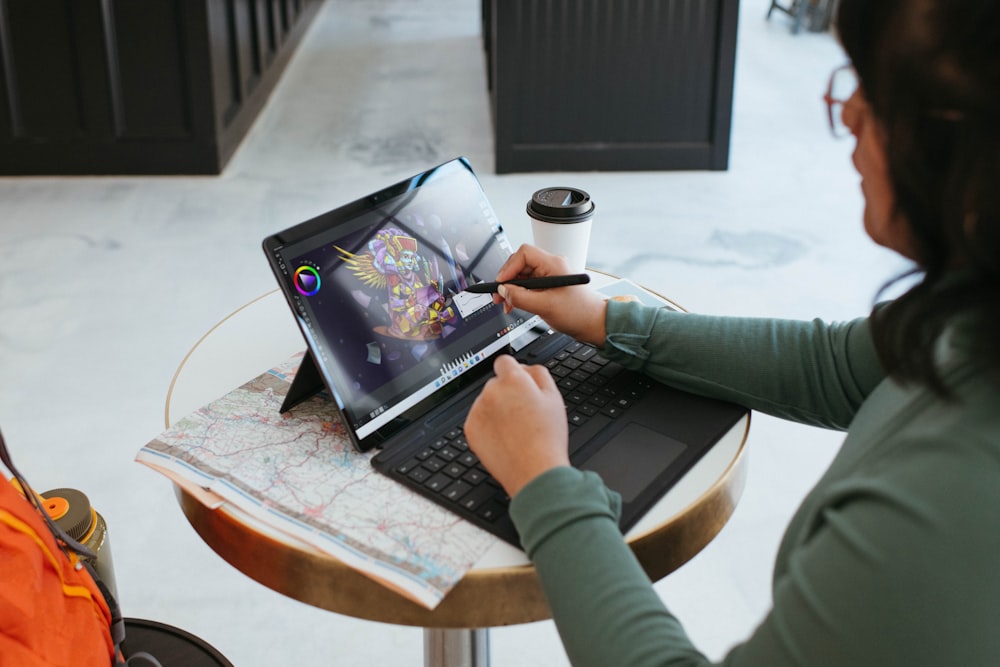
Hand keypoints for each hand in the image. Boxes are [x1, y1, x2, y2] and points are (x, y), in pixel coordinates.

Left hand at [465, 355, 570, 497]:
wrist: (533, 470)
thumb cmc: (546, 437)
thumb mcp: (554, 397)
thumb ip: (538, 373)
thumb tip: (526, 367)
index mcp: (512, 380)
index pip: (504, 361)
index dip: (513, 372)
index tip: (517, 382)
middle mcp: (491, 391)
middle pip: (495, 384)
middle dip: (506, 393)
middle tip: (524, 412)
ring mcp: (478, 411)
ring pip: (486, 402)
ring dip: (496, 410)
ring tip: (515, 429)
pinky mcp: (470, 429)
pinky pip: (478, 420)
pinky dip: (487, 426)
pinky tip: (504, 437)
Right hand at [494, 244, 607, 345]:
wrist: (594, 323)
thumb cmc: (580, 313)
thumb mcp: (545, 306)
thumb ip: (521, 298)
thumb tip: (503, 291)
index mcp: (554, 264)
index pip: (524, 254)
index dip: (509, 267)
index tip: (501, 283)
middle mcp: (552, 266)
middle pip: (521, 264)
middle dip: (508, 279)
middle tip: (499, 295)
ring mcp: (550, 275)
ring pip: (523, 275)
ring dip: (512, 289)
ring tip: (507, 303)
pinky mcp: (549, 285)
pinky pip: (529, 284)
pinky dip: (520, 294)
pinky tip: (515, 304)